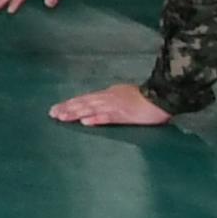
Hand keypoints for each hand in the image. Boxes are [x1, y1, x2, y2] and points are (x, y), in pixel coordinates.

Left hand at [49, 82, 173, 129]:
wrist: (164, 96)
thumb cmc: (147, 100)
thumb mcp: (124, 99)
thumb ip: (111, 105)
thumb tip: (95, 113)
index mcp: (109, 95)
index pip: (85, 100)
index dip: (70, 104)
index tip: (57, 109)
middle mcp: (108, 98)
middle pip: (84, 103)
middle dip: (67, 108)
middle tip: (52, 114)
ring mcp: (116, 106)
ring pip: (91, 109)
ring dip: (75, 113)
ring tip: (61, 117)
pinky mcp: (126, 114)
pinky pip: (109, 117)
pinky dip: (97, 119)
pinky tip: (85, 122)